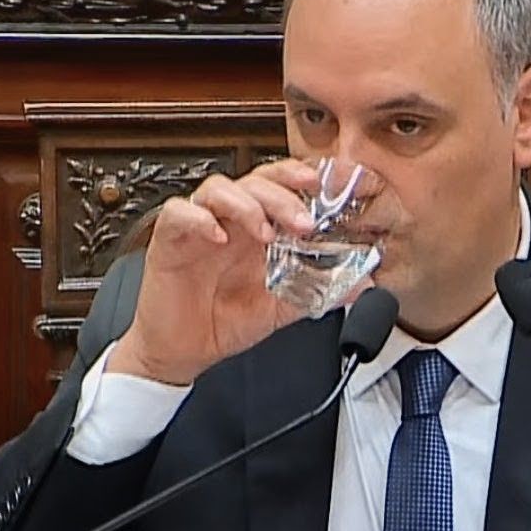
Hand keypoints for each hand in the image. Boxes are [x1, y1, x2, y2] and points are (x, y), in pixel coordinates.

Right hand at [107, 158, 318, 384]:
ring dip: (247, 204)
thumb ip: (320, 291)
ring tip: (266, 232)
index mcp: (259, 228)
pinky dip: (199, 218)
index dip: (303, 177)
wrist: (183, 353)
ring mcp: (199, 226)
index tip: (330, 184)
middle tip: (304, 223)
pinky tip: (218, 235)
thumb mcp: (282, 307)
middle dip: (284, 196)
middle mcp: (231, 220)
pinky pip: (178, 213)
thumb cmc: (224, 321)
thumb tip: (362, 285)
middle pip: (256, 181)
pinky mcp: (168, 240)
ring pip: (219, 188)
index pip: (282, 185)